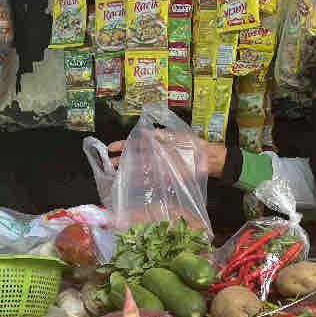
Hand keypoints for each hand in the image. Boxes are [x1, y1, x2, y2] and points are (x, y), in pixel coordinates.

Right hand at [107, 138, 226, 176]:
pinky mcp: (165, 178)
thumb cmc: (191, 144)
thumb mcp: (174, 136)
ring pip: (140, 170)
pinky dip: (142, 182)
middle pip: (134, 158)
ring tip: (117, 175)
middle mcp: (155, 156)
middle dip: (122, 161)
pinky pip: (151, 180)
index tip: (110, 148)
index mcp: (155, 144)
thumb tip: (143, 132)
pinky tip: (133, 184)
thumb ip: (159, 135)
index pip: (135, 143)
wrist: (206, 157)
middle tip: (109, 164)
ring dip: (128, 173)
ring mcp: (159, 168)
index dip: (122, 145)